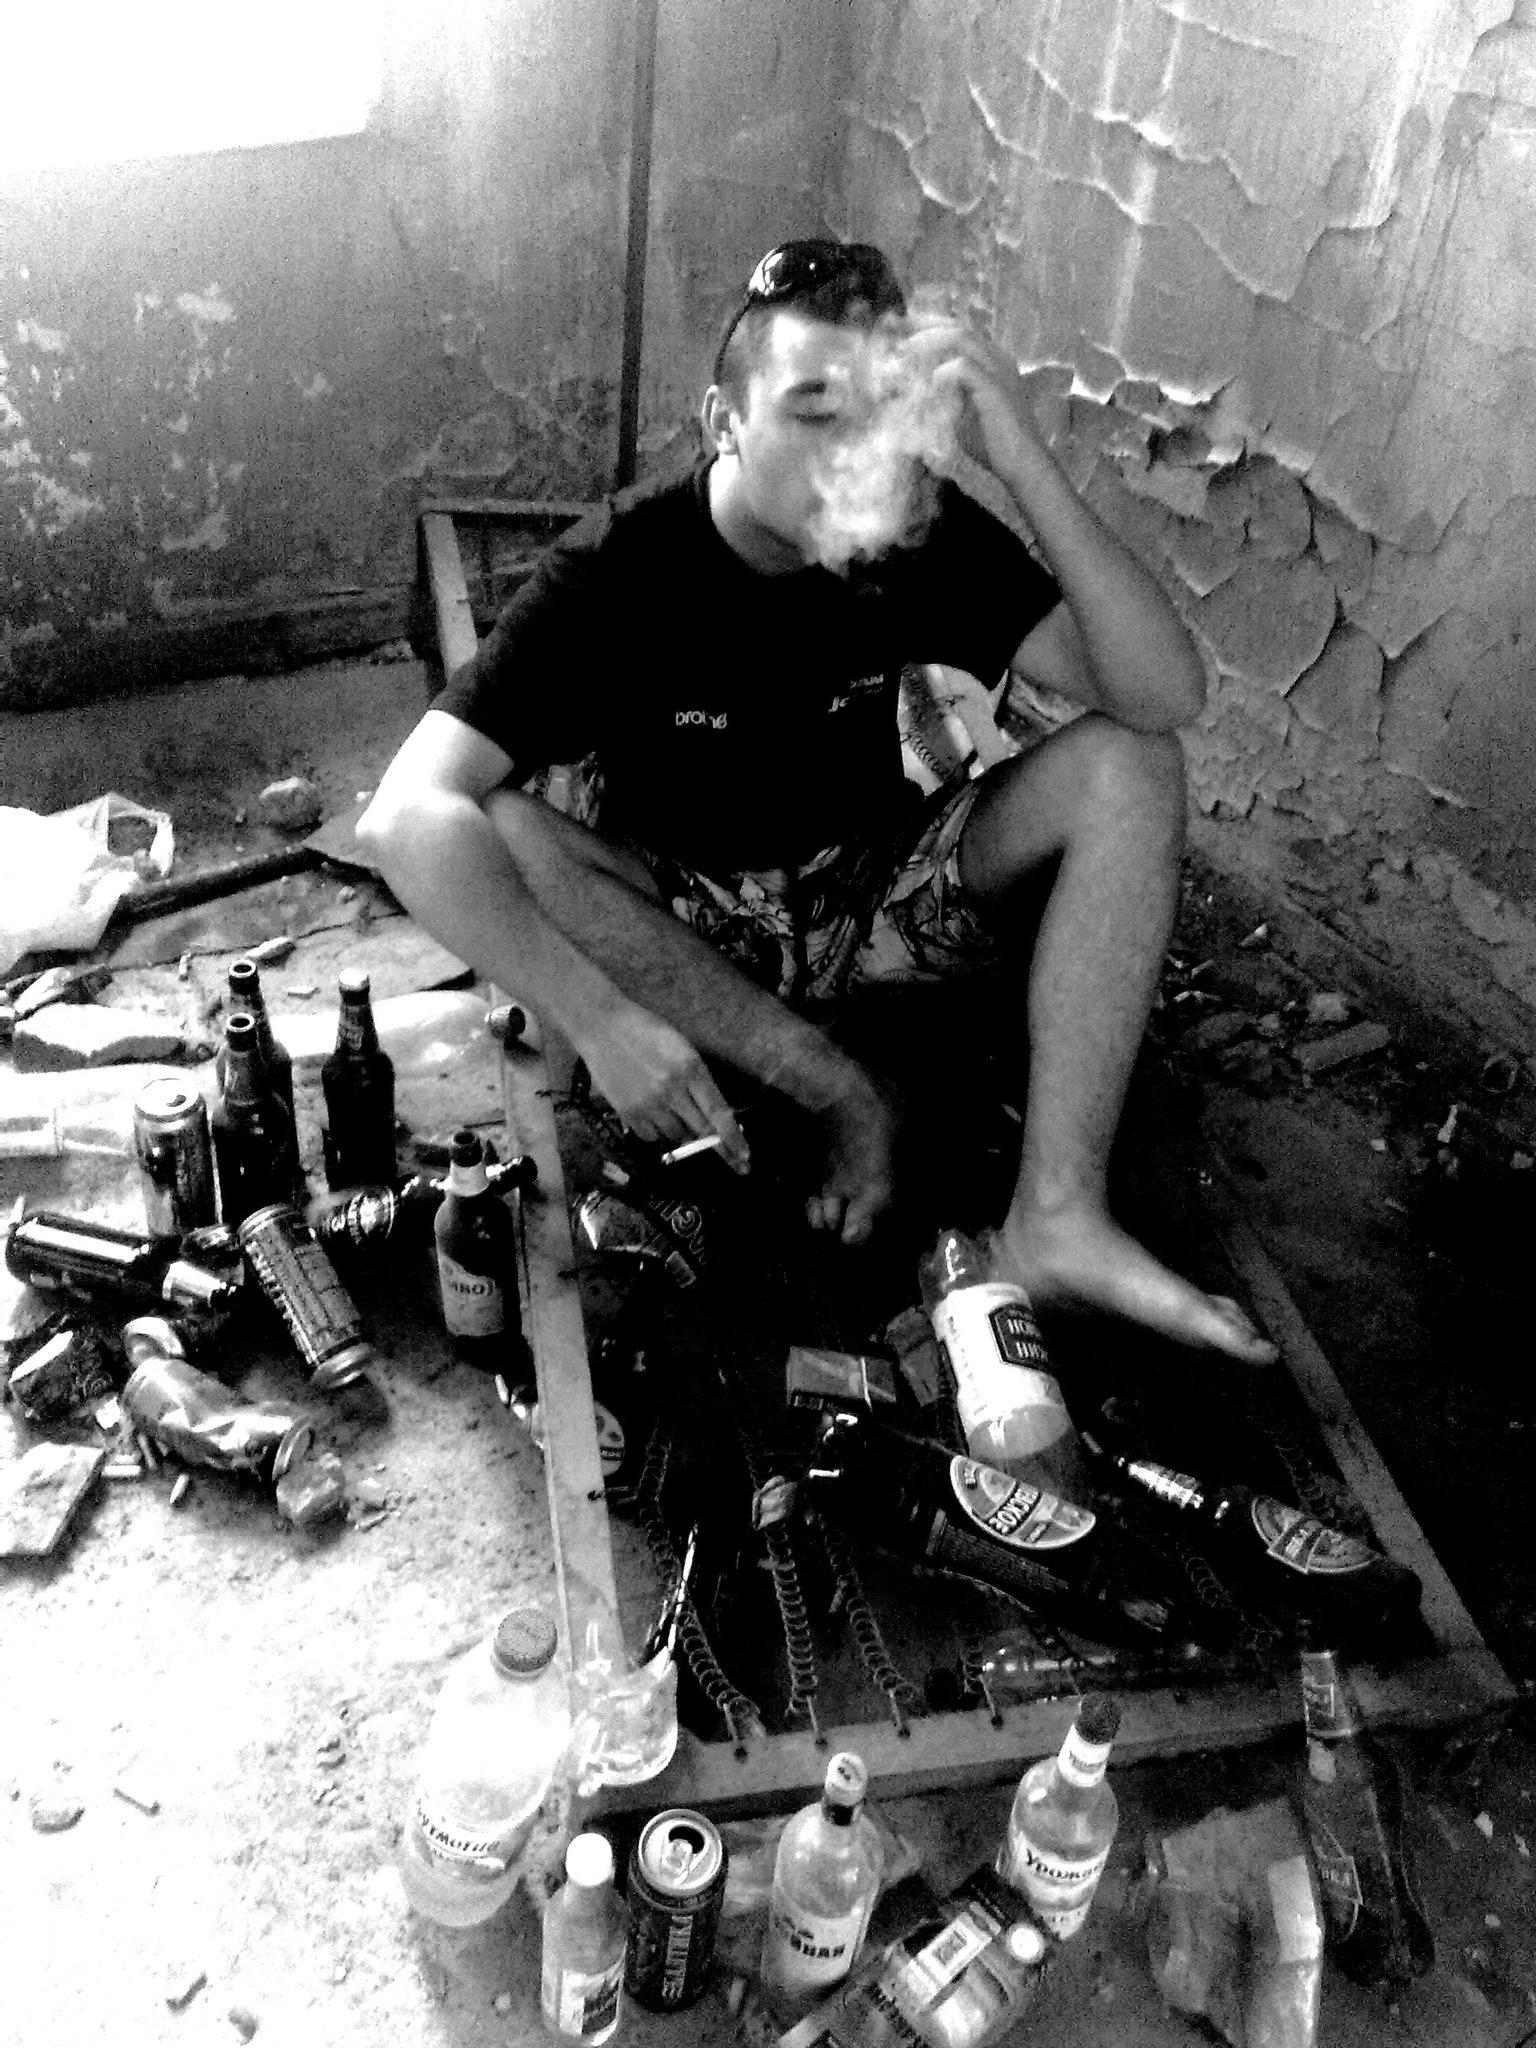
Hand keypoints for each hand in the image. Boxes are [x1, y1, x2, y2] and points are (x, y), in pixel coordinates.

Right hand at [574, 1000, 749, 1171]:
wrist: (602, 1026)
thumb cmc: (646, 1031)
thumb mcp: (682, 1048)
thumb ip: (698, 1079)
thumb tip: (714, 1112)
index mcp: (691, 1069)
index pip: (719, 1113)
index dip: (733, 1138)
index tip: (745, 1157)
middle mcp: (672, 1091)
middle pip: (701, 1131)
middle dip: (718, 1148)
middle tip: (734, 1164)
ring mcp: (649, 1104)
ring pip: (677, 1136)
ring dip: (685, 1136)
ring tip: (681, 1123)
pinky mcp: (628, 1112)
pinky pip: (652, 1137)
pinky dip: (659, 1134)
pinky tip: (656, 1119)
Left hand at [899, 319, 1049, 489]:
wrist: (1022, 466)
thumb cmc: (992, 445)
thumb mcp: (960, 415)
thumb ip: (943, 398)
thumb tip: (913, 394)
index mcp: (991, 361)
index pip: (958, 331)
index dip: (928, 329)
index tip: (901, 336)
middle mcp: (997, 358)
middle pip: (956, 327)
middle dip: (923, 330)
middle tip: (897, 342)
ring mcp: (998, 369)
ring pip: (960, 337)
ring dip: (928, 344)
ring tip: (904, 356)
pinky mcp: (995, 386)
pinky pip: (962, 367)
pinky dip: (940, 373)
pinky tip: (928, 386)